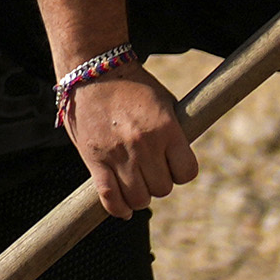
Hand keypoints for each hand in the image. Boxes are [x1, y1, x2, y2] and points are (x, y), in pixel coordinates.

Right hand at [64, 71, 197, 218]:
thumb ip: (173, 134)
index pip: (187, 173)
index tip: (173, 166)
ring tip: (135, 184)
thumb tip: (180, 164)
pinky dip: (118, 209)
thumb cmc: (132, 86)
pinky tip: (124, 209)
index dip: (181, 172)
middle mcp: (144, 144)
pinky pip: (109, 197)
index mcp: (166, 128)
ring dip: (140, 196)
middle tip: (150, 170)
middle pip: (163, 189)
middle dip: (159, 182)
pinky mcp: (94, 159)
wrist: (93, 70)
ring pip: (139, 198)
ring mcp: (117, 154)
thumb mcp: (164, 104)